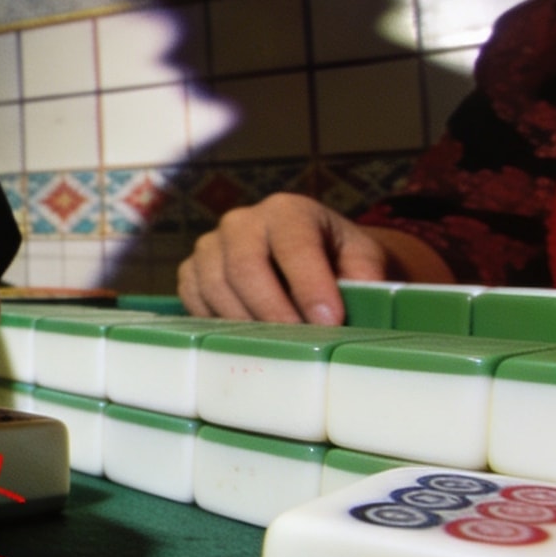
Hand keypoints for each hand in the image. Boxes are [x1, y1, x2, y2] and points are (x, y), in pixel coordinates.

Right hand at [177, 192, 442, 322]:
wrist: (309, 257)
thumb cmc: (337, 259)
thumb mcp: (362, 259)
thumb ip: (364, 275)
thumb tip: (360, 304)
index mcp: (287, 210)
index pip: (293, 244)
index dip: (310, 285)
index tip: (330, 322)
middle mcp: (241, 221)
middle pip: (244, 266)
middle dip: (273, 310)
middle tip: (300, 343)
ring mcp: (210, 245)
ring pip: (214, 286)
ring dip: (245, 322)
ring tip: (276, 346)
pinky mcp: (191, 271)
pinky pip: (193, 299)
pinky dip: (217, 323)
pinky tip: (246, 338)